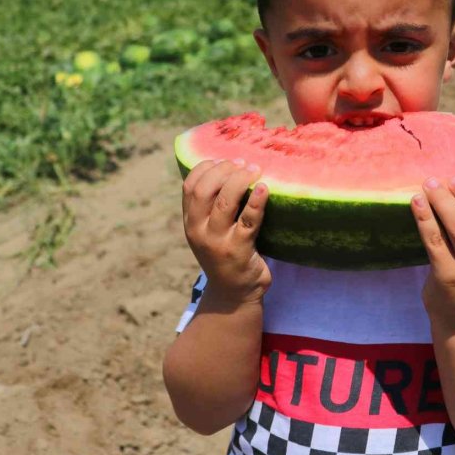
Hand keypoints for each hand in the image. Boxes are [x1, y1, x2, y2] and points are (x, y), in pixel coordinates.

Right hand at [182, 158, 270, 304]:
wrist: (234, 294)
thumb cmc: (227, 254)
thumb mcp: (210, 231)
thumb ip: (212, 207)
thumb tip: (232, 167)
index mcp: (190, 222)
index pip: (189, 186)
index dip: (206, 167)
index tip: (224, 159)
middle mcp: (199, 231)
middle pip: (205, 190)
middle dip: (224, 170)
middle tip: (244, 163)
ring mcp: (218, 242)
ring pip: (225, 202)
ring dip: (240, 180)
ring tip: (255, 170)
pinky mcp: (239, 250)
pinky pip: (248, 220)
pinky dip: (257, 202)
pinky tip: (265, 188)